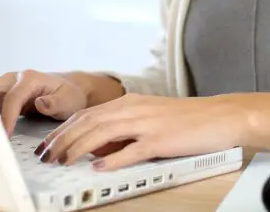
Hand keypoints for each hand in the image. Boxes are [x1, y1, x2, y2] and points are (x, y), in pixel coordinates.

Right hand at [0, 70, 88, 132]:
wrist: (71, 90)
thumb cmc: (70, 95)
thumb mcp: (68, 100)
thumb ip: (54, 103)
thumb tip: (40, 103)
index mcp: (29, 79)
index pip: (12, 98)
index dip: (6, 117)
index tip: (5, 135)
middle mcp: (13, 79)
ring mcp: (6, 86)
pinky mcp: (2, 95)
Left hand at [36, 92, 269, 170]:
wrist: (222, 115)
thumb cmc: (190, 119)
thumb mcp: (151, 117)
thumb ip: (124, 129)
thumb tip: (98, 148)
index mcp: (131, 102)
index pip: (87, 114)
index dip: (64, 129)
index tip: (49, 144)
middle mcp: (135, 108)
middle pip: (88, 121)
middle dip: (62, 139)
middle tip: (46, 155)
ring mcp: (147, 123)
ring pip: (102, 132)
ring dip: (77, 148)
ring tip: (62, 161)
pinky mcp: (161, 139)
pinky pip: (131, 150)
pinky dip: (111, 158)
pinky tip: (97, 167)